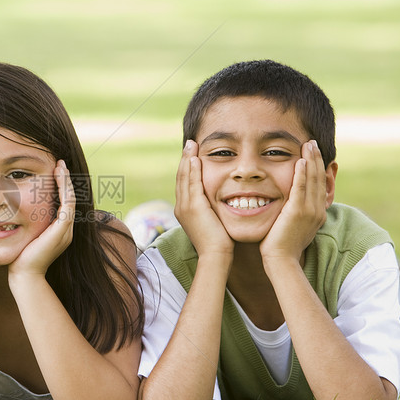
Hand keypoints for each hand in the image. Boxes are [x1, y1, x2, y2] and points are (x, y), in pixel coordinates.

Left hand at [8, 160, 74, 277]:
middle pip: (70, 198)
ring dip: (66, 181)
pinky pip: (68, 204)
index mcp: (59, 230)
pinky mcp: (62, 230)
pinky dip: (64, 189)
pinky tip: (59, 177)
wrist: (24, 275)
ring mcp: (66, 230)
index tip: (54, 172)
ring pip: (71, 199)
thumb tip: (13, 210)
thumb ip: (26, 223)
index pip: (64, 203)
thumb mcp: (25, 235)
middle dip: (66, 180)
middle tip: (60, 164)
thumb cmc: (20, 257)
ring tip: (60, 166)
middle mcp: (66, 229)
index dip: (61, 187)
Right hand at [176, 140, 233, 258]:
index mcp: (184, 210)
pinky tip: (195, 158)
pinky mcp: (193, 206)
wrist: (215, 255)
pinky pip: (192, 183)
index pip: (184, 183)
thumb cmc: (219, 243)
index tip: (192, 154)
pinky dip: (193, 169)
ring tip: (191, 145)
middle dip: (185, 159)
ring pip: (184, 177)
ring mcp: (185, 206)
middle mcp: (181, 206)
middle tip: (189, 144)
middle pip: (181, 177)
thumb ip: (211, 210)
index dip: (187, 167)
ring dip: (187, 159)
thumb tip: (217, 204)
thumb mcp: (212, 222)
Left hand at [259, 140, 327, 262]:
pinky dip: (302, 173)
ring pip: (313, 180)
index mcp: (317, 213)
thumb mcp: (292, 226)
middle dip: (316, 159)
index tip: (313, 153)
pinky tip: (300, 160)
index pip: (320, 185)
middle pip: (319, 179)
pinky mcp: (298, 212)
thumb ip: (293, 213)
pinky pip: (301, 188)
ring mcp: (310, 211)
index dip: (318, 167)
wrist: (280, 260)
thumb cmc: (281, 246)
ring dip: (311, 160)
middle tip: (313, 143)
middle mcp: (317, 210)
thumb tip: (289, 205)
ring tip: (308, 144)